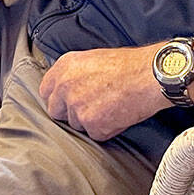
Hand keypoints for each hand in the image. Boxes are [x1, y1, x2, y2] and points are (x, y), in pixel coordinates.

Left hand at [38, 46, 166, 140]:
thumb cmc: (127, 65)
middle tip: (91, 108)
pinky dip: (106, 130)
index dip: (58, 99)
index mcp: (64, 67)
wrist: (148, 76)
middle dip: (70, 114)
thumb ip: (73, 74)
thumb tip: (66, 89)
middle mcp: (65, 87)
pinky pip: (95, 134)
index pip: (45, 91)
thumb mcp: (91, 59)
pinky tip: (118, 115)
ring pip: (76, 125)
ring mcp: (76, 107)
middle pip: (56, 112)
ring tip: (110, 107)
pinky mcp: (91, 124)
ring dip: (90, 121)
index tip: (66, 102)